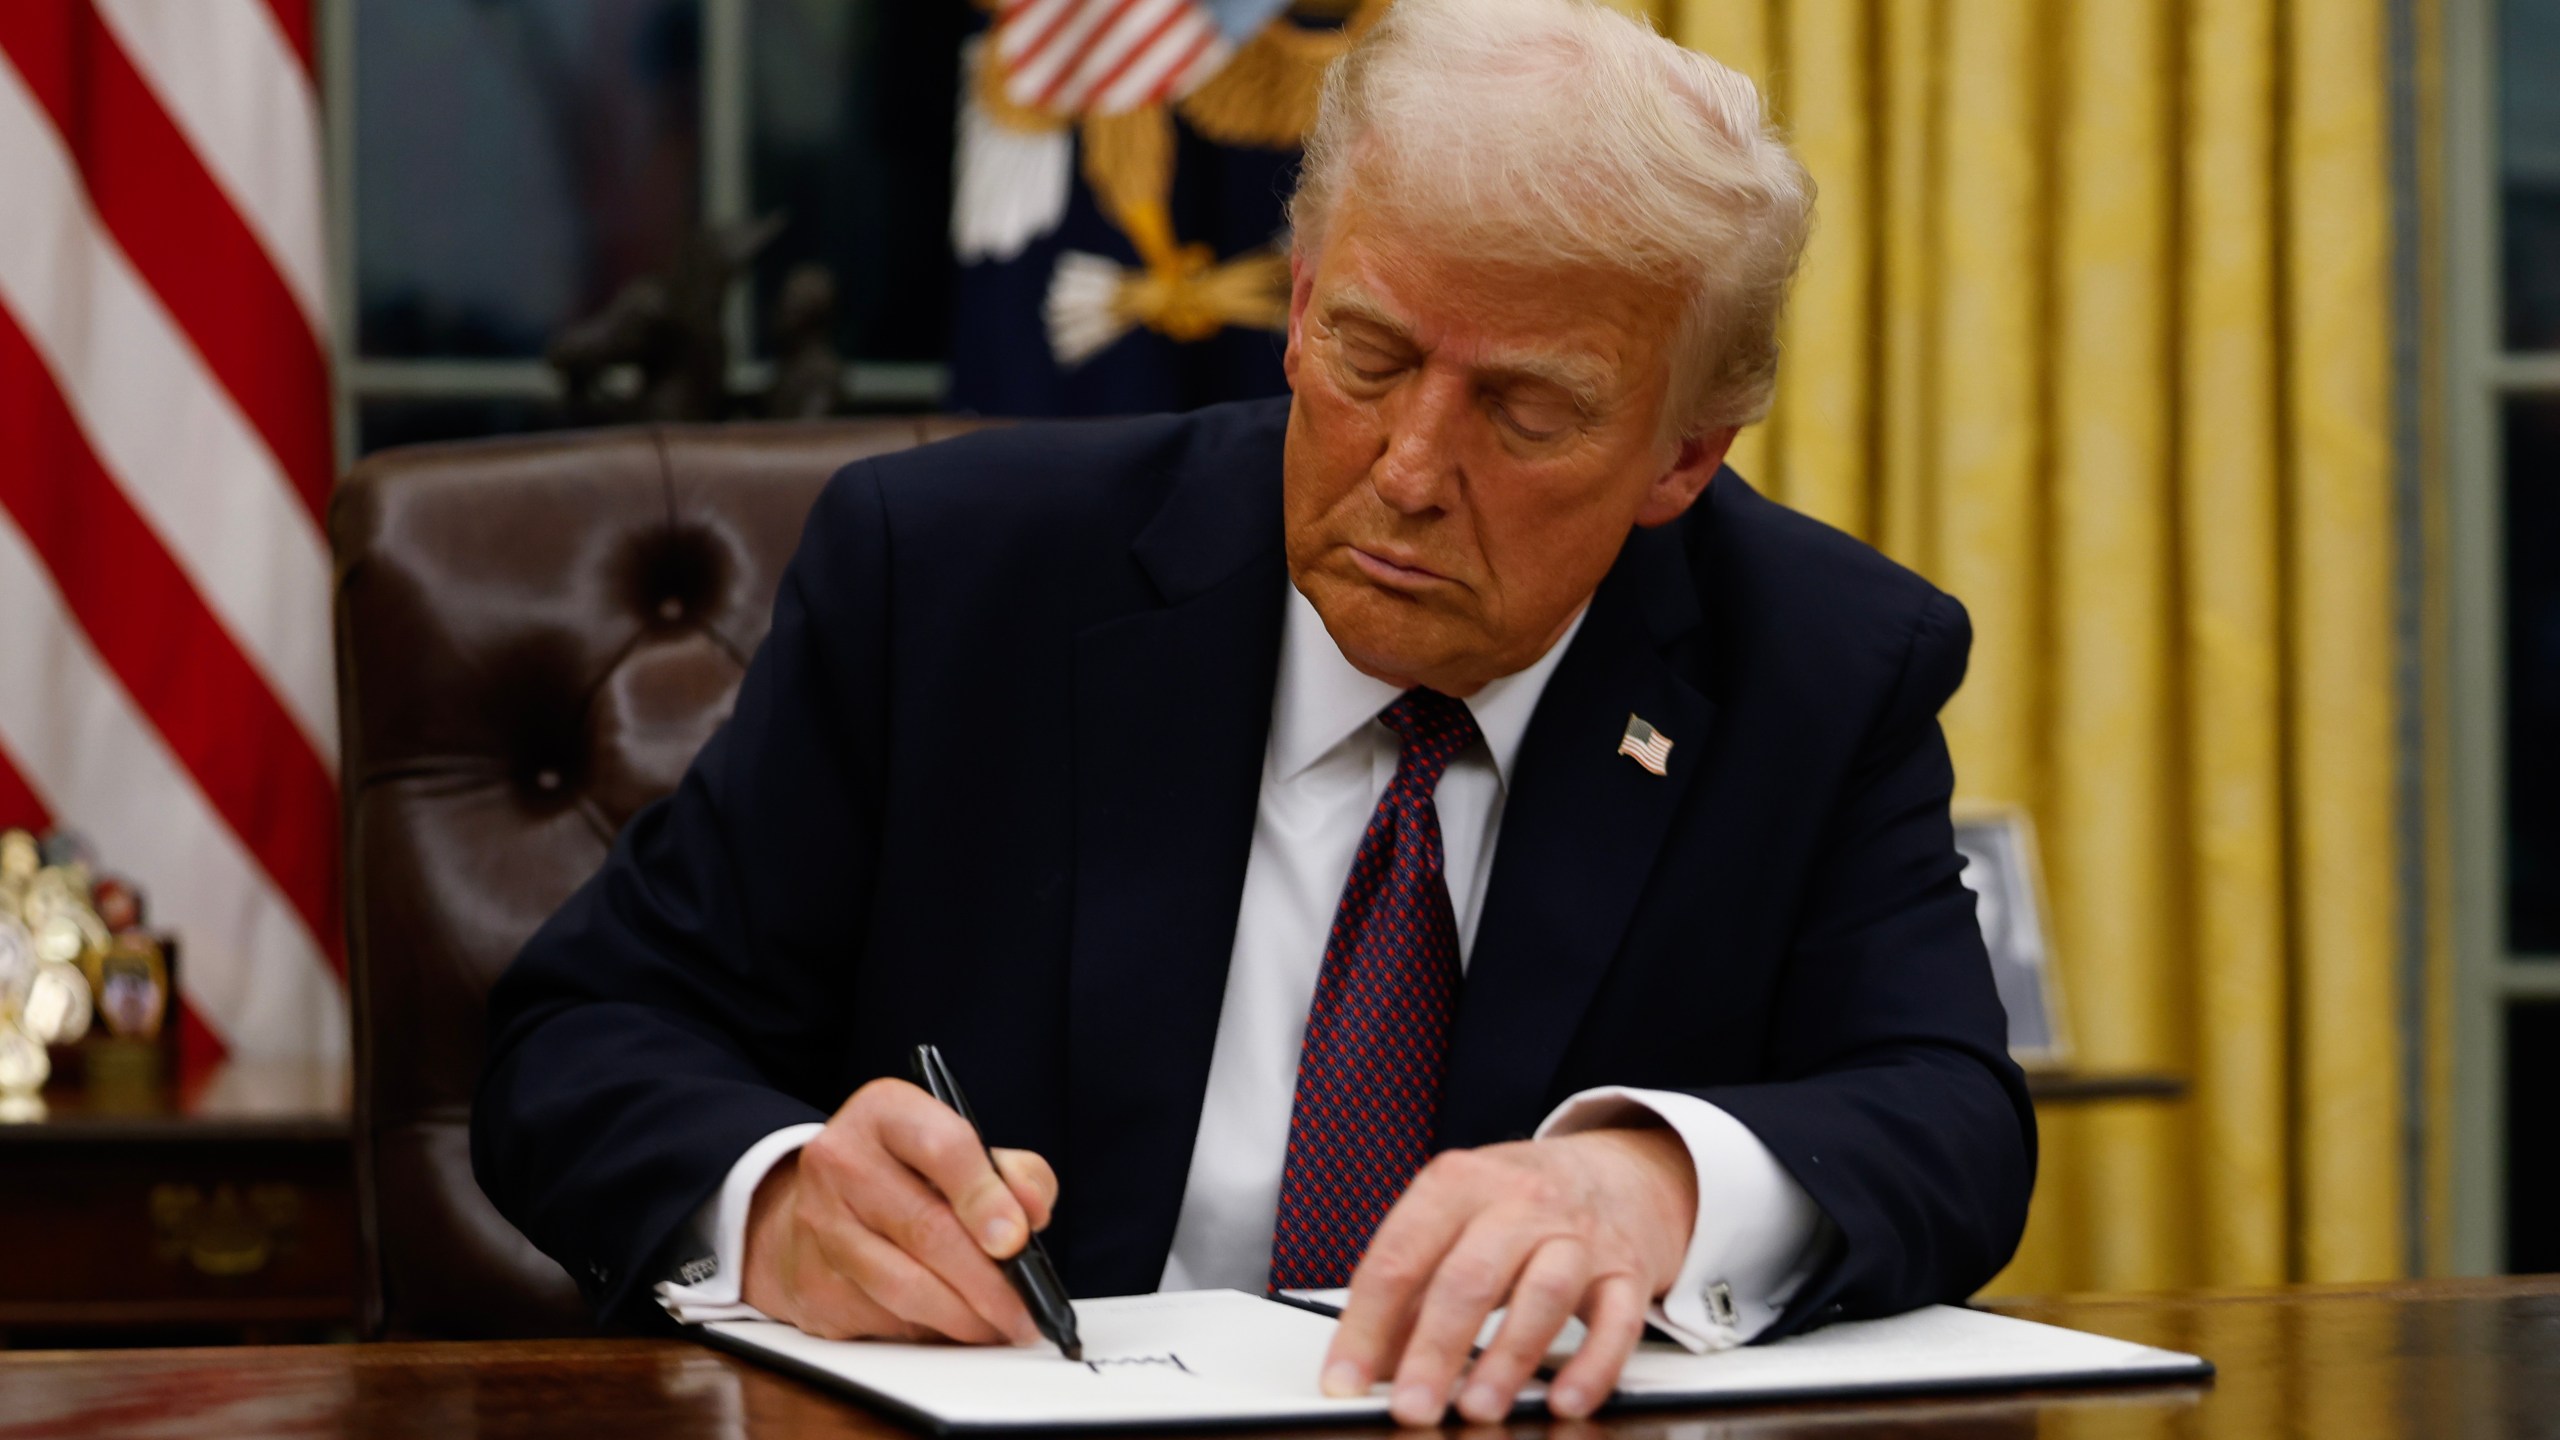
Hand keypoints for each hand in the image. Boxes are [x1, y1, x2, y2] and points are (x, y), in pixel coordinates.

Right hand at [740, 1077, 1058, 1342]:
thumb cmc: (908, 1176)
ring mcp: (819, 1224)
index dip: (986, 1197)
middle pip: (926, 1228)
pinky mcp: (812, 1281)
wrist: (821, 1204)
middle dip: (988, 1281)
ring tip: (1001, 1326)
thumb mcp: (962, 1150)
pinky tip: (956, 1327)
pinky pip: (882, 1318)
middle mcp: (842, 1160)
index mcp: (886, 1113)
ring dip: (964, 1317)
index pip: (943, 1148)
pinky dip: (930, 1330)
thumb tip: (1030, 1214)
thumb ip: (1012, 1173)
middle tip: (1026, 1310)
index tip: (1018, 1239)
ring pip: (903, 1285)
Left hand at [1318, 1127, 1696, 1425]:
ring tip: (1478, 1408)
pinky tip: (1564, 1400)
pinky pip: (1617, 1320)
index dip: (1366, 1324)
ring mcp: (1578, 1234)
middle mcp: (1520, 1201)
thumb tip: (1368, 1362)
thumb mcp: (1456, 1219)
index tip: (1345, 1380)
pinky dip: (1593, 1365)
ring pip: (1544, 1292)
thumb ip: (1412, 1286)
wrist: (1619, 1171)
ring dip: (1508, 1358)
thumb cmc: (1520, 1203)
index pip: (1399, 1255)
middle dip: (1435, 1350)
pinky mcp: (1627, 1270)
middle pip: (1469, 1276)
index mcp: (1459, 1183)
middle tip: (1411, 1407)